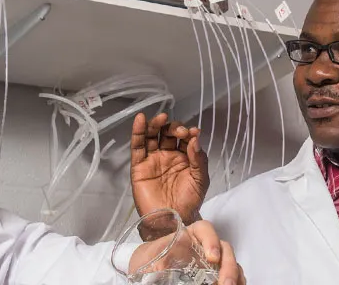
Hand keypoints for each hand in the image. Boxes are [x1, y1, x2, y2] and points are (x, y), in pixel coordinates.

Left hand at [129, 220, 244, 284]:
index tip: (212, 258)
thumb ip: (155, 265)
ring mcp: (212, 262)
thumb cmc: (147, 260)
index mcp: (189, 236)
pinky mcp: (214, 275)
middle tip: (225, 283)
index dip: (212, 240)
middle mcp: (204, 247)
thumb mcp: (149, 259)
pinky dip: (237, 281)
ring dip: (235, 275)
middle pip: (224, 249)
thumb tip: (154, 276)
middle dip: (228, 266)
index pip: (206, 229)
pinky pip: (232, 276)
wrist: (144, 270)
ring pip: (231, 263)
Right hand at [130, 113, 208, 238]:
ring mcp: (153, 160)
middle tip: (180, 131)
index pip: (184, 138)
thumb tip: (195, 139)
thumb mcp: (201, 180)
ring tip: (161, 118)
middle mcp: (168, 156)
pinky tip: (140, 120)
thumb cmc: (189, 203)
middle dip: (174, 128)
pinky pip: (137, 146)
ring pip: (152, 136)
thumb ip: (199, 159)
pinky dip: (137, 132)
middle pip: (167, 133)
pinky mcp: (139, 166)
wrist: (173, 221)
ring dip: (156, 124)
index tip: (193, 132)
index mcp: (184, 157)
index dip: (188, 132)